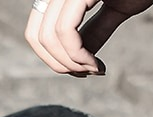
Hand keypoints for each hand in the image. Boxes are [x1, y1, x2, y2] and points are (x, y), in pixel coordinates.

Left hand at [25, 0, 152, 75]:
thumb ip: (94, 31)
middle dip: (60, 65)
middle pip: (37, 37)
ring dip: (72, 64)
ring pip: (49, 37)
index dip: (50, 57)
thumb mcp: (116, 7)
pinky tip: (95, 64)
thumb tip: (78, 60)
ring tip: (94, 69)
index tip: (79, 70)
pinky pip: (66, 30)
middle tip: (87, 73)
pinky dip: (78, 56)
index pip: (36, 30)